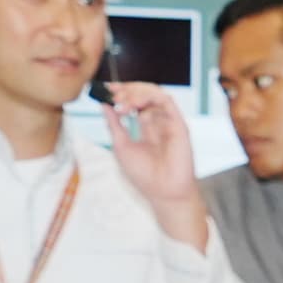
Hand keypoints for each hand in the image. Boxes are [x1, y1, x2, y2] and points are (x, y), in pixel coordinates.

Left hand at [98, 82, 207, 247]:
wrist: (163, 192)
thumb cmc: (144, 175)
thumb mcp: (120, 146)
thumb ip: (114, 124)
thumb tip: (104, 104)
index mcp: (147, 127)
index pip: (135, 102)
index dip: (122, 93)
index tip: (106, 90)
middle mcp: (159, 122)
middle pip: (144, 94)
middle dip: (127, 90)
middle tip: (112, 93)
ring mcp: (169, 122)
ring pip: (154, 93)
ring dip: (136, 93)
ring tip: (121, 102)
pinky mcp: (178, 123)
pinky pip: (165, 100)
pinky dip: (148, 97)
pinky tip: (134, 106)